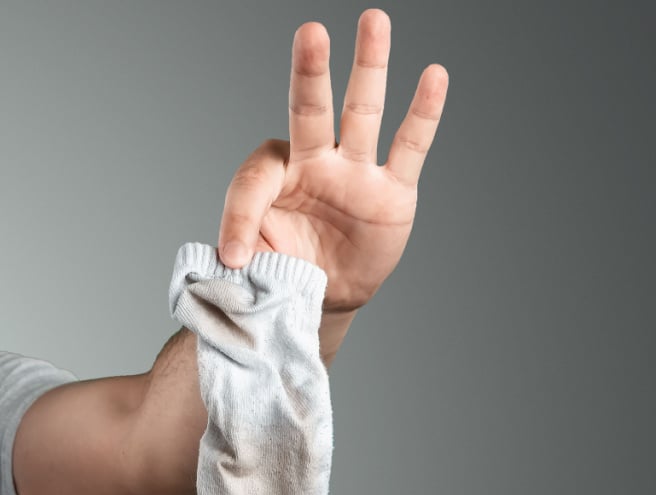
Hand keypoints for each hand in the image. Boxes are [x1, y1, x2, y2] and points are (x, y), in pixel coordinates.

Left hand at [216, 9, 448, 312]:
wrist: (321, 296)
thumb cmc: (280, 270)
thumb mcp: (249, 263)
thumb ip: (239, 246)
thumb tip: (230, 256)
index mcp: (273, 178)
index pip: (256, 177)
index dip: (239, 215)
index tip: (232, 255)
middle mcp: (314, 163)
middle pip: (309, 109)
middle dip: (310, 73)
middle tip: (311, 32)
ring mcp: (355, 173)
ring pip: (362, 112)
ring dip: (368, 68)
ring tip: (373, 20)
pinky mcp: (393, 193)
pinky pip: (409, 147)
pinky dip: (423, 113)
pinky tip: (433, 76)